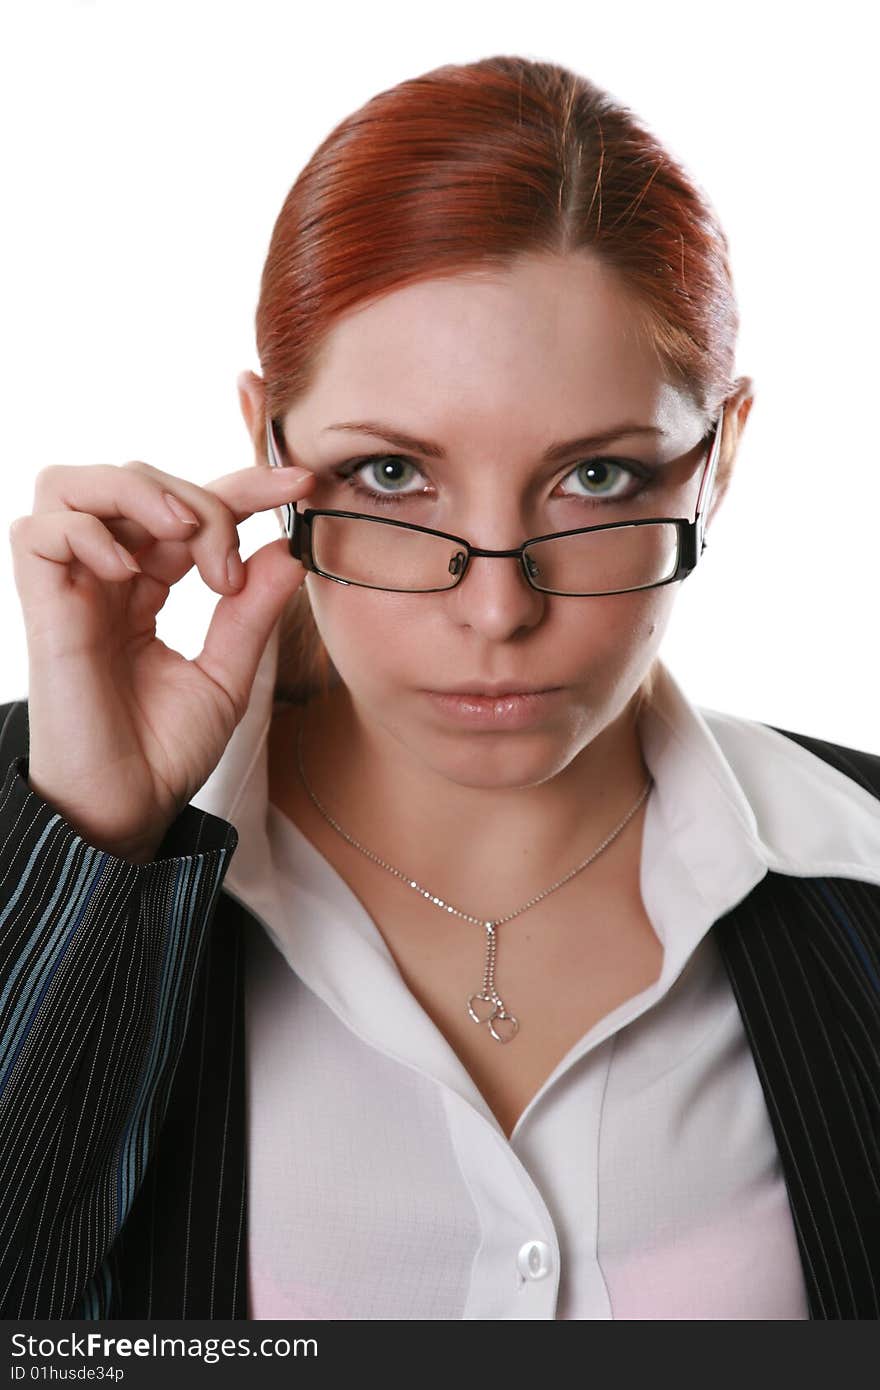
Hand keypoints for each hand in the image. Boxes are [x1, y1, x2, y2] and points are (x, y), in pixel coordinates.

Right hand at [9, 458, 315, 862]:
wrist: (127, 811)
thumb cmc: (165, 753)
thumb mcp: (228, 674)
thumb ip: (252, 611)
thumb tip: (287, 548)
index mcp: (146, 587)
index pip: (188, 509)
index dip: (241, 486)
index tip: (300, 484)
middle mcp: (105, 578)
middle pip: (137, 481)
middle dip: (199, 500)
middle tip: (228, 567)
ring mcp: (71, 589)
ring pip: (72, 484)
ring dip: (137, 490)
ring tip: (181, 536)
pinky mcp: (42, 609)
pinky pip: (39, 532)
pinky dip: (88, 532)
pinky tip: (130, 572)